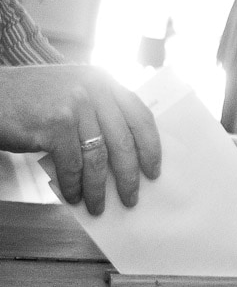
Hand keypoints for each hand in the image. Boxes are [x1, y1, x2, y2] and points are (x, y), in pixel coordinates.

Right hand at [0, 65, 161, 214]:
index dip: (151, 147)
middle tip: (132, 198)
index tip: (154, 170)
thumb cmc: (32, 101)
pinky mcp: (56, 122)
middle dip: (129, 176)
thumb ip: (100, 112)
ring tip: (99, 206)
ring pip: (98, 158)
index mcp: (104, 80)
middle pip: (124, 142)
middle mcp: (94, 88)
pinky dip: (74, 186)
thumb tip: (128, 158)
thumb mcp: (74, 93)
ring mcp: (75, 104)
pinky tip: (73, 198)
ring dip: (99, 188)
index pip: (141, 116)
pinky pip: (72, 165)